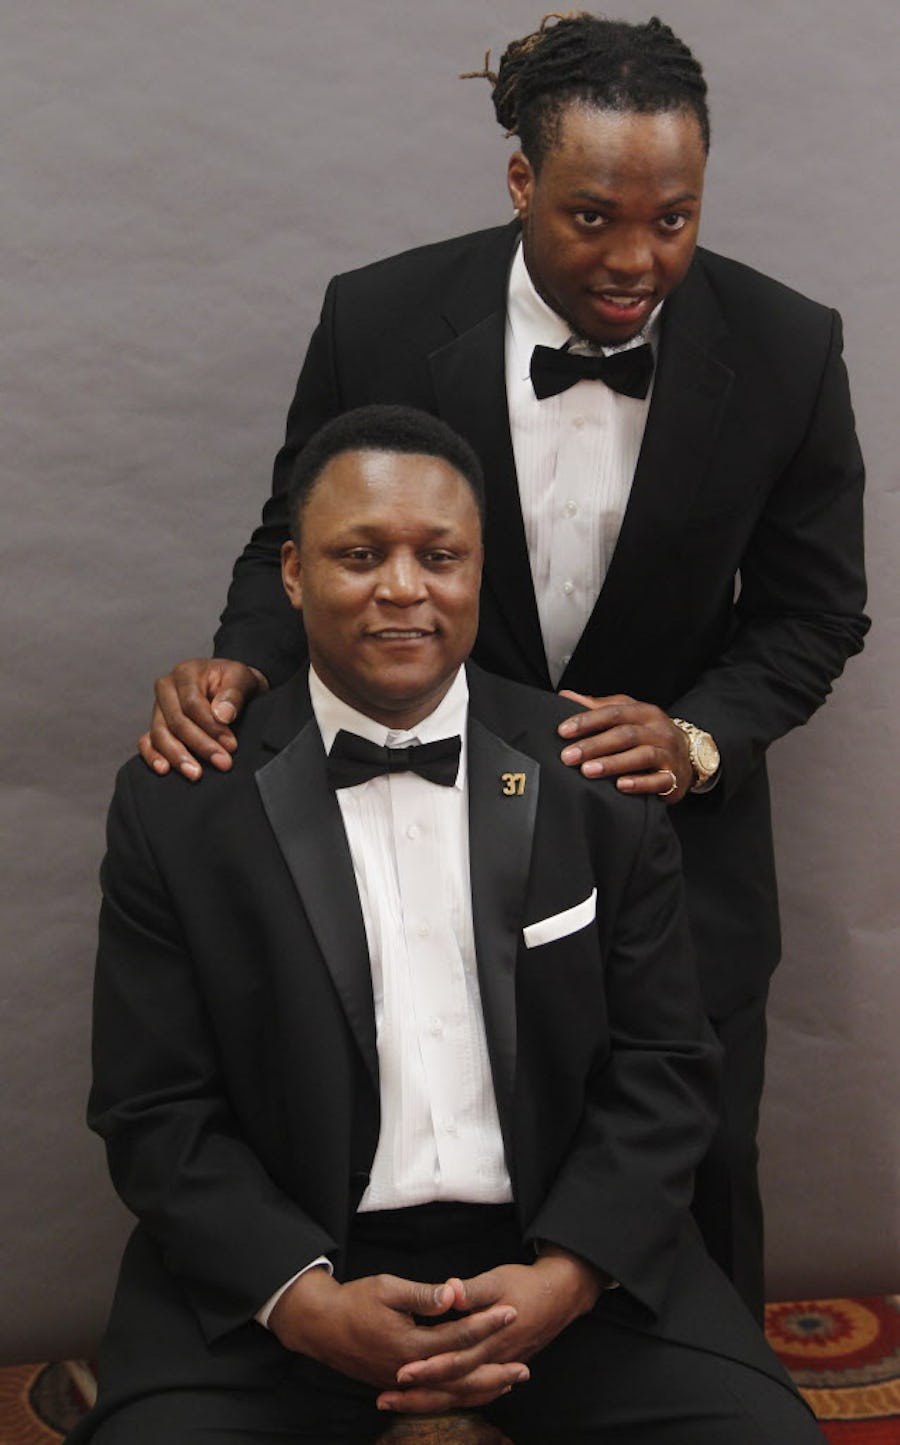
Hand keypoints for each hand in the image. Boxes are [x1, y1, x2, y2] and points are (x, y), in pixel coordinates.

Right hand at [138, 659, 267, 780]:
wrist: (234, 687)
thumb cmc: (236, 682)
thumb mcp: (243, 678)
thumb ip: (234, 693)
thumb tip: (222, 714)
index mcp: (185, 673)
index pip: (192, 703)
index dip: (211, 726)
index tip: (230, 744)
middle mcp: (166, 688)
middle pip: (176, 721)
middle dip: (200, 745)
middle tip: (222, 762)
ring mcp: (158, 708)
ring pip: (160, 735)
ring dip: (178, 756)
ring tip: (196, 774)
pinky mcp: (156, 725)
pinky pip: (146, 742)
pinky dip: (153, 757)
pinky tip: (164, 770)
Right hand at [269, 1268, 521, 1405]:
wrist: (320, 1326)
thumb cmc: (355, 1301)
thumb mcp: (388, 1288)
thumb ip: (424, 1295)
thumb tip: (455, 1294)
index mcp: (411, 1345)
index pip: (458, 1335)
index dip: (487, 1323)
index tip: (512, 1311)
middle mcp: (410, 1370)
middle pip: (461, 1375)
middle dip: (494, 1369)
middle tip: (525, 1366)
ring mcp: (403, 1382)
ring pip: (450, 1392)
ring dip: (482, 1388)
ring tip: (510, 1381)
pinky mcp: (397, 1384)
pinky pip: (435, 1396)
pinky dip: (459, 1394)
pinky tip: (475, 1389)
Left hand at [378, 1247, 603, 1414]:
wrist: (560, 1296)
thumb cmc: (525, 1284)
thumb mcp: (498, 1279)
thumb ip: (473, 1290)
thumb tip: (449, 1291)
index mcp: (491, 1340)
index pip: (454, 1360)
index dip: (427, 1368)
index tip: (401, 1372)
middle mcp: (493, 1361)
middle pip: (453, 1387)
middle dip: (419, 1394)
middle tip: (386, 1398)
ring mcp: (498, 1369)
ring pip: (461, 1396)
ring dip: (429, 1401)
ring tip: (397, 1403)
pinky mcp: (499, 1369)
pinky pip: (473, 1394)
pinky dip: (450, 1401)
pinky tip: (431, 1401)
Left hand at [557, 692, 691, 803]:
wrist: (688, 754)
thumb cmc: (648, 733)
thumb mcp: (627, 715)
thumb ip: (598, 707)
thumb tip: (566, 695)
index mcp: (644, 712)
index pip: (613, 712)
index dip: (587, 721)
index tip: (563, 731)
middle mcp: (658, 731)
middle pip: (625, 735)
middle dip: (594, 745)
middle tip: (568, 756)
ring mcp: (668, 754)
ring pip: (641, 756)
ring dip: (613, 763)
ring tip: (587, 771)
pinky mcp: (674, 778)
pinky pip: (659, 780)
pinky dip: (639, 783)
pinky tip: (620, 786)